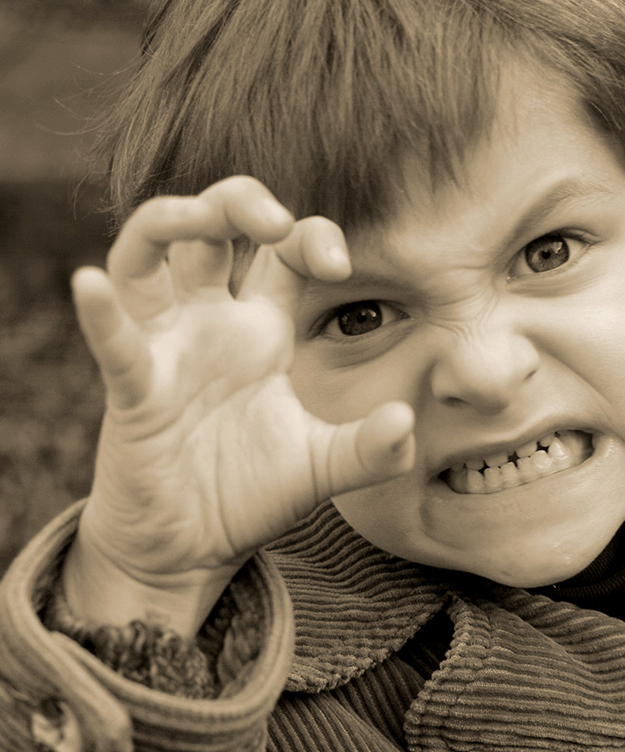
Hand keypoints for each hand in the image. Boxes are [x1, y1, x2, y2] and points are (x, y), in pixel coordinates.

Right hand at [64, 177, 414, 632]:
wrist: (187, 550)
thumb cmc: (246, 493)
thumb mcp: (319, 468)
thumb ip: (368, 449)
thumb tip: (407, 425)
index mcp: (260, 327)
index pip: (282, 249)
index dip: (310, 235)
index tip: (340, 266)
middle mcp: (209, 321)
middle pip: (212, 228)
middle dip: (240, 201)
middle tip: (275, 220)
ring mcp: (166, 349)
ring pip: (146, 256)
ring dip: (168, 222)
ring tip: (200, 216)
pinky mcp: (134, 392)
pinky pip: (113, 345)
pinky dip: (101, 314)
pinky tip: (89, 283)